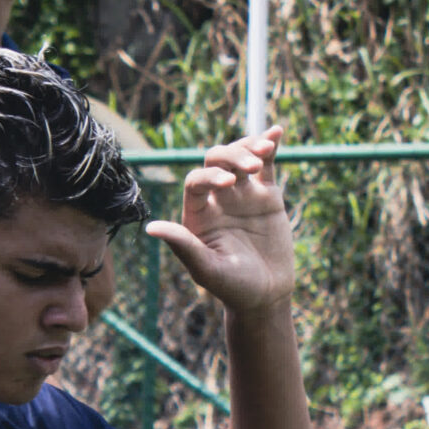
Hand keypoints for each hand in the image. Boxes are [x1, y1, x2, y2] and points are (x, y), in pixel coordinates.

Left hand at [146, 129, 295, 313]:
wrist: (267, 297)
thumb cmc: (232, 288)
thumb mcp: (207, 269)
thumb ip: (183, 246)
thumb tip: (151, 227)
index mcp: (196, 214)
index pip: (196, 182)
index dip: (209, 177)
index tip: (227, 185)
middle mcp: (217, 200)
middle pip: (216, 162)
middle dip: (231, 158)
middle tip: (250, 168)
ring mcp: (242, 195)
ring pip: (240, 158)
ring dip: (249, 149)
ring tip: (264, 151)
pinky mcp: (267, 195)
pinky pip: (267, 165)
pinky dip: (270, 146)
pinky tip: (277, 132)